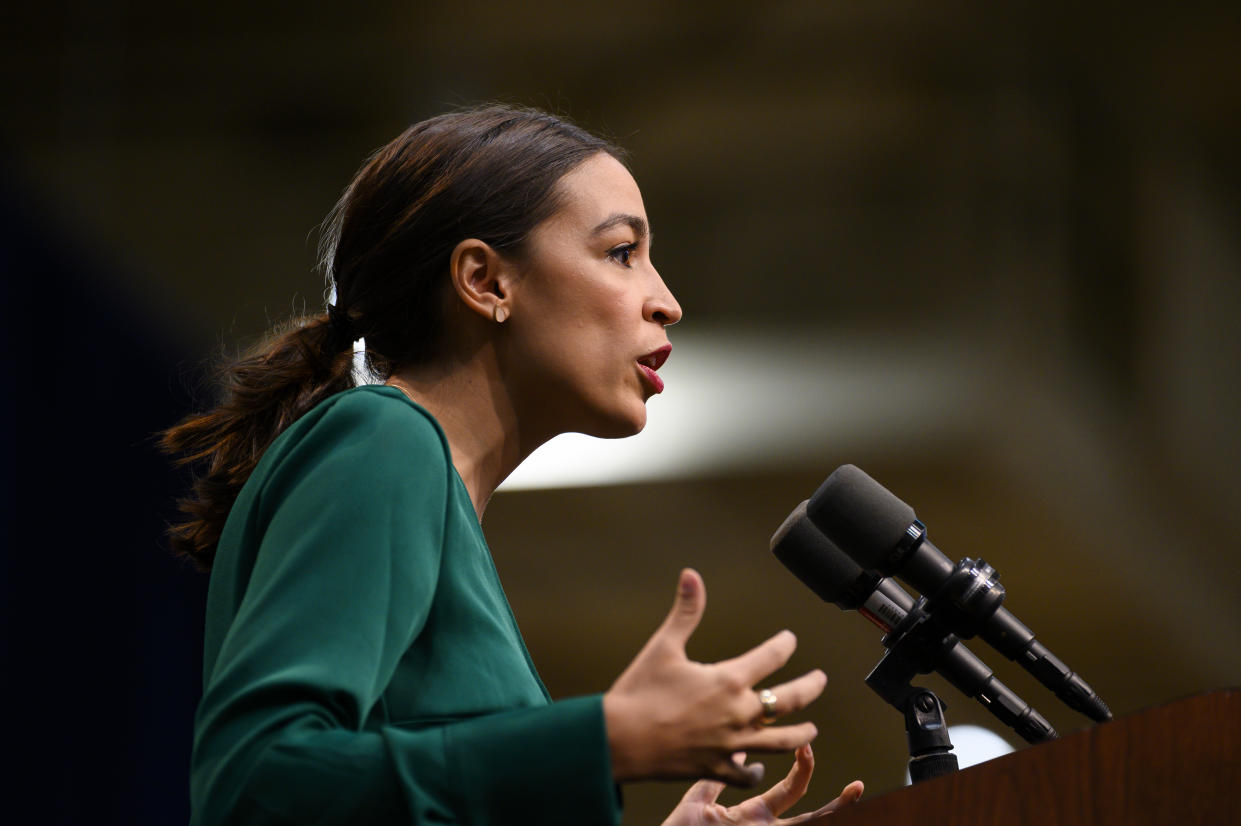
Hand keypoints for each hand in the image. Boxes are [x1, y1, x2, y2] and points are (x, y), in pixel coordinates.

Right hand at [604, 569, 827, 784]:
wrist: (619, 740)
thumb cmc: (639, 692)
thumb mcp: (664, 645)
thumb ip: (686, 612)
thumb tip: (691, 575)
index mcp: (728, 680)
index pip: (771, 656)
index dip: (784, 645)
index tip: (789, 639)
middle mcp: (737, 713)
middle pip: (789, 700)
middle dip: (810, 688)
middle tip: (821, 680)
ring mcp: (730, 744)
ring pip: (781, 741)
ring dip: (800, 733)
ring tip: (812, 729)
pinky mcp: (716, 768)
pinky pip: (746, 775)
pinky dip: (756, 771)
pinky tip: (759, 768)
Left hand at [662, 745, 864, 825]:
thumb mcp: (700, 799)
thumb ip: (719, 775)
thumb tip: (737, 744)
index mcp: (753, 813)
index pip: (789, 789)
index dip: (803, 766)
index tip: (807, 744)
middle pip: (811, 815)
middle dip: (837, 804)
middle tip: (858, 787)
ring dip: (835, 818)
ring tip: (858, 806)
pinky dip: (819, 824)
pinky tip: (836, 820)